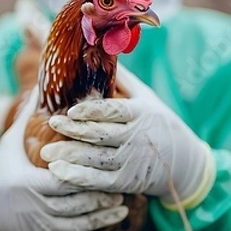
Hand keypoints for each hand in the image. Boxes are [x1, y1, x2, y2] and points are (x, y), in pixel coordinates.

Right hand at [0, 89, 128, 230]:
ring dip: (102, 219)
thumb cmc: (0, 171)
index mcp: (28, 183)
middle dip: (99, 199)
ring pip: (78, 226)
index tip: (102, 167)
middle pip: (74, 205)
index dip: (83, 175)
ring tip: (122, 208)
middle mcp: (36, 208)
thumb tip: (41, 85)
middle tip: (120, 188)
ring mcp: (42, 226)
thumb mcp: (10, 144)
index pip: (62, 180)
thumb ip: (27, 116)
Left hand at [41, 66, 215, 208]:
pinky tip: (57, 172)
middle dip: (74, 130)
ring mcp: (130, 162)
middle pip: (100, 134)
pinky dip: (78, 178)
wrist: (186, 164)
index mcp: (140, 113)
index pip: (113, 111)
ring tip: (45, 152)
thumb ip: (122, 79)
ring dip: (70, 156)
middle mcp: (135, 138)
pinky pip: (98, 181)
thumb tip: (99, 49)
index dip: (92, 111)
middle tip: (51, 123)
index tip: (70, 109)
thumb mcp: (146, 98)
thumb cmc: (158, 123)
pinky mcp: (125, 182)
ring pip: (96, 159)